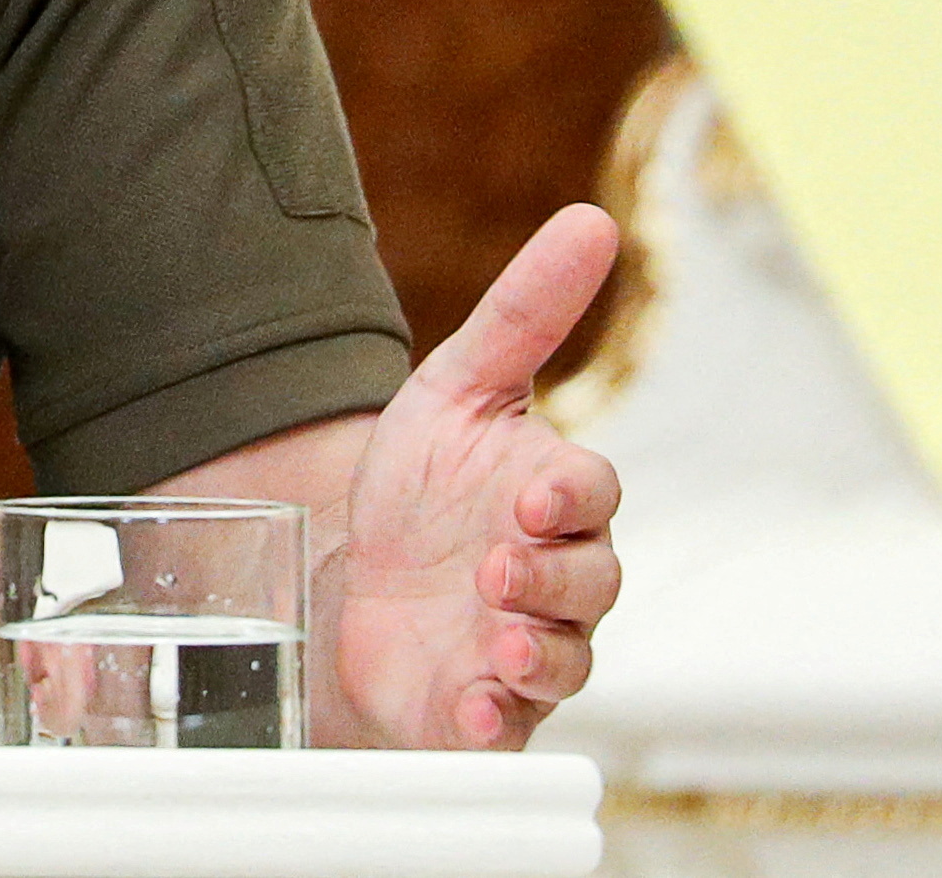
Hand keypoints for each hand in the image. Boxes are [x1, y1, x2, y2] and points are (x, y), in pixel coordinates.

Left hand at [327, 204, 625, 747]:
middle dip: (550, 578)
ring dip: (536, 651)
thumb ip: (525, 311)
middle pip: (590, 583)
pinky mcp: (484, 704)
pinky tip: (466, 709)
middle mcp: (555, 577)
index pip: (592, 495)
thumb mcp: (457, 387)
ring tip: (497, 640)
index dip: (571, 497)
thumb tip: (593, 220)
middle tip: (496, 569)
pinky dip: (489, 718)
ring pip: (563, 658)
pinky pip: (507, 721)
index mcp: (554, 500)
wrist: (349, 579)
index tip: (534, 495)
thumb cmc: (422, 484)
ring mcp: (525, 646)